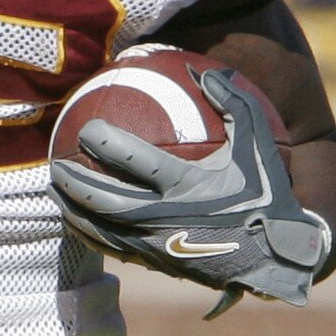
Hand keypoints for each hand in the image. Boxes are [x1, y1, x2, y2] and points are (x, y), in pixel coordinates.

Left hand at [48, 68, 330, 311]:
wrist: (280, 255)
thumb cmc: (270, 195)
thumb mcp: (260, 145)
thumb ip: (234, 104)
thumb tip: (203, 70)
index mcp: (188, 186)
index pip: (134, 162)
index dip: (105, 144)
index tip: (86, 129)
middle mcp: (166, 219)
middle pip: (105, 199)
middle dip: (76, 181)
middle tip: (57, 162)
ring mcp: (159, 246)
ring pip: (103, 230)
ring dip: (75, 211)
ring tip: (56, 193)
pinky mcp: (160, 264)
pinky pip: (117, 249)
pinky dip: (94, 235)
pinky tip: (81, 224)